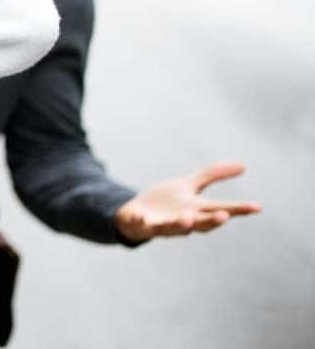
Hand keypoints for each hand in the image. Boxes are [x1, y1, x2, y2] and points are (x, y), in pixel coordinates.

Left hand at [114, 161, 261, 242]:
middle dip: (211, 221)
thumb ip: (212, 175)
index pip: (221, 209)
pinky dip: (139, 219)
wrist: (134, 216)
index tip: (258, 206)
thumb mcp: (189, 185)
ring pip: (173, 227)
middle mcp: (182, 220)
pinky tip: (139, 215)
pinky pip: (138, 222)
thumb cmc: (166, 203)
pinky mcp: (140, 223)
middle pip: (201, 223)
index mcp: (196, 210)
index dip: (239, 209)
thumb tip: (243, 165)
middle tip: (224, 216)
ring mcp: (161, 224)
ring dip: (181, 224)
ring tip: (187, 218)